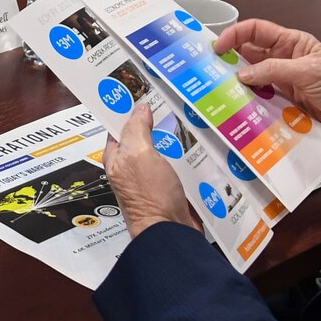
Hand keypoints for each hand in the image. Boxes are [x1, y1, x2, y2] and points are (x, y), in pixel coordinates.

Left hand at [105, 104, 197, 236]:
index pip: (119, 126)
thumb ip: (136, 130)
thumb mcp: (139, 155)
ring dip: (177, 136)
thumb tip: (140, 108)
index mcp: (117, 159)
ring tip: (193, 113)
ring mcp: (154, 178)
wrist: (172, 233)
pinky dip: (190, 154)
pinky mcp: (174, 186)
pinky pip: (181, 164)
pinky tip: (203, 141)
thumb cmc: (150, 194)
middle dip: (157, 120)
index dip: (128, 108)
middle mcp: (133, 167)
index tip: (144, 87)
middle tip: (174, 96)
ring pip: (166, 149)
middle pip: (145, 136)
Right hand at [219, 18, 320, 149]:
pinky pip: (261, 105)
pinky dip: (250, 108)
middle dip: (230, 63)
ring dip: (239, 88)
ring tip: (219, 95)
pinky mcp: (285, 108)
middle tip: (208, 73)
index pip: (256, 31)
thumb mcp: (308, 71)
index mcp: (291, 44)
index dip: (235, 35)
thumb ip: (274, 70)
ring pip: (253, 83)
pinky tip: (238, 114)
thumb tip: (242, 74)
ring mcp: (284, 86)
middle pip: (249, 58)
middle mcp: (284, 62)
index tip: (217, 47)